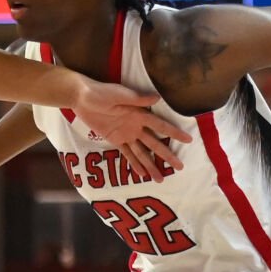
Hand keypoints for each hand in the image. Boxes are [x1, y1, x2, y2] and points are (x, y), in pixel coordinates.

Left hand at [71, 76, 189, 180]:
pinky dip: (134, 164)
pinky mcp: (115, 139)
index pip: (161, 126)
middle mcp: (136, 126)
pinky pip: (127, 154)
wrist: (82, 97)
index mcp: (139, 114)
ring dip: (151, 165)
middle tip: (179, 167)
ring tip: (160, 179)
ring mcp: (126, 134)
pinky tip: (142, 174)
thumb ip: (137, 99)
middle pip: (155, 143)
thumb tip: (157, 98)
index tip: (188, 140)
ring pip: (142, 153)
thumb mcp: (119, 94)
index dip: (174, 133)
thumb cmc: (101, 92)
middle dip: (167, 155)